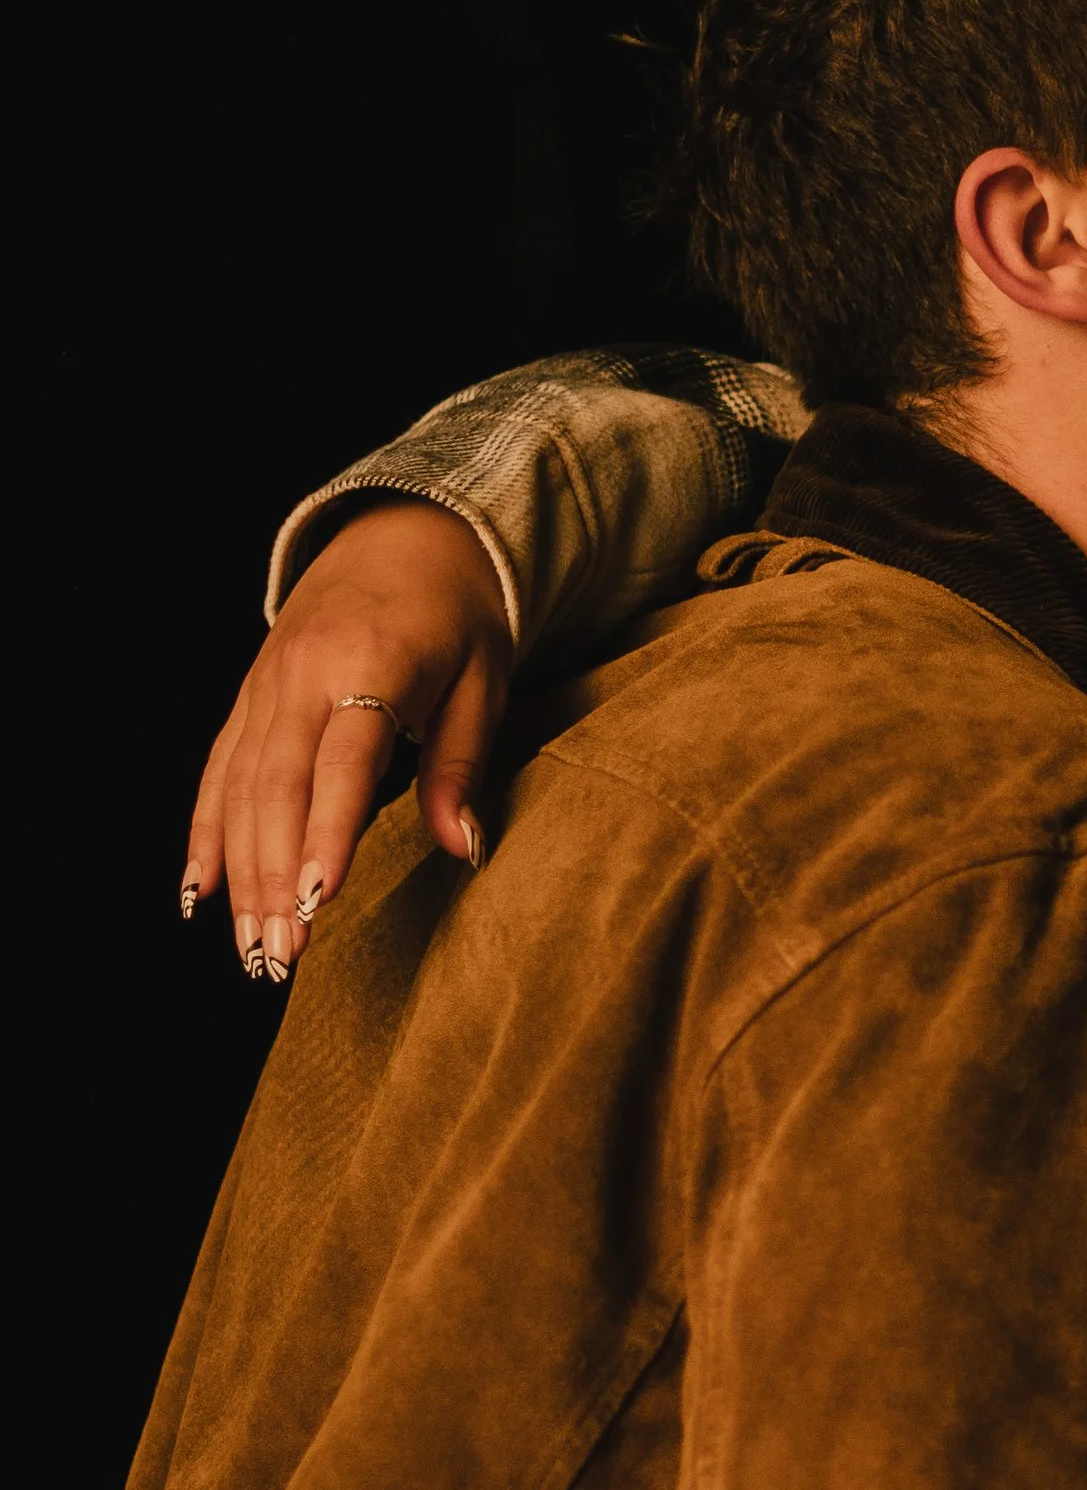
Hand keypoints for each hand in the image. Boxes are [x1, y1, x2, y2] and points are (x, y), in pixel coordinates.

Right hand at [183, 500, 511, 982]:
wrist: (403, 535)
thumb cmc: (457, 617)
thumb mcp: (483, 682)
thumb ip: (461, 765)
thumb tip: (462, 847)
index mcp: (370, 661)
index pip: (343, 760)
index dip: (327, 831)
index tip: (318, 898)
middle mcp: (302, 673)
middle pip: (276, 785)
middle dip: (274, 875)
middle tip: (281, 954)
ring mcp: (265, 685)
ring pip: (238, 788)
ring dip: (241, 872)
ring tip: (252, 947)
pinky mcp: (248, 697)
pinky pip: (217, 769)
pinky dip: (205, 831)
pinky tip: (200, 891)